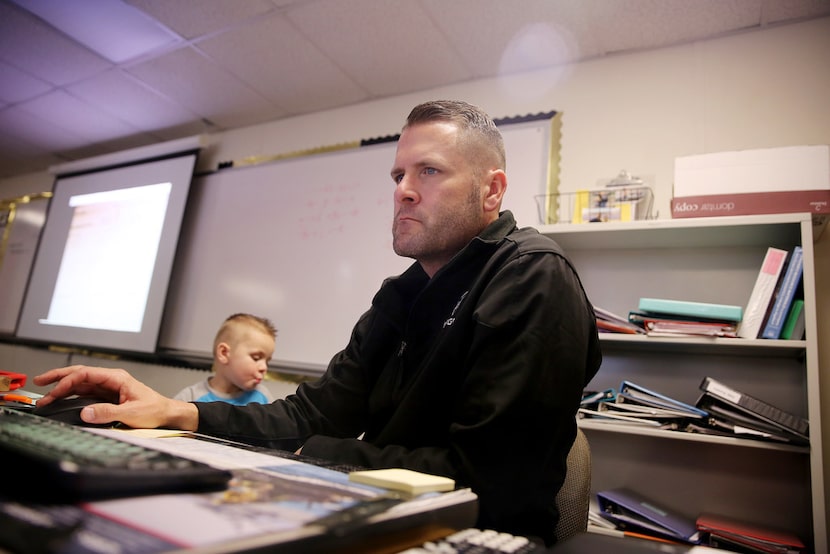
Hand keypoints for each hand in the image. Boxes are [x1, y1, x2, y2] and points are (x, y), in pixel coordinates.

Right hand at [33, 365, 198, 430]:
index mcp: (117, 378)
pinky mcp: (109, 398)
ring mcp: (109, 388)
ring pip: (81, 385)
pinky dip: (72, 396)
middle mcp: (111, 380)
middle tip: (40, 382)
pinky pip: (86, 394)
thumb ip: (107, 412)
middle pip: (80, 375)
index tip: (53, 391)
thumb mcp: (131, 413)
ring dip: (64, 390)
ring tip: (46, 397)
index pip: (86, 374)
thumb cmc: (155, 410)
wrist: (167, 415)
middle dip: (59, 378)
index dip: (67, 381)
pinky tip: (62, 401)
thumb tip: (86, 412)